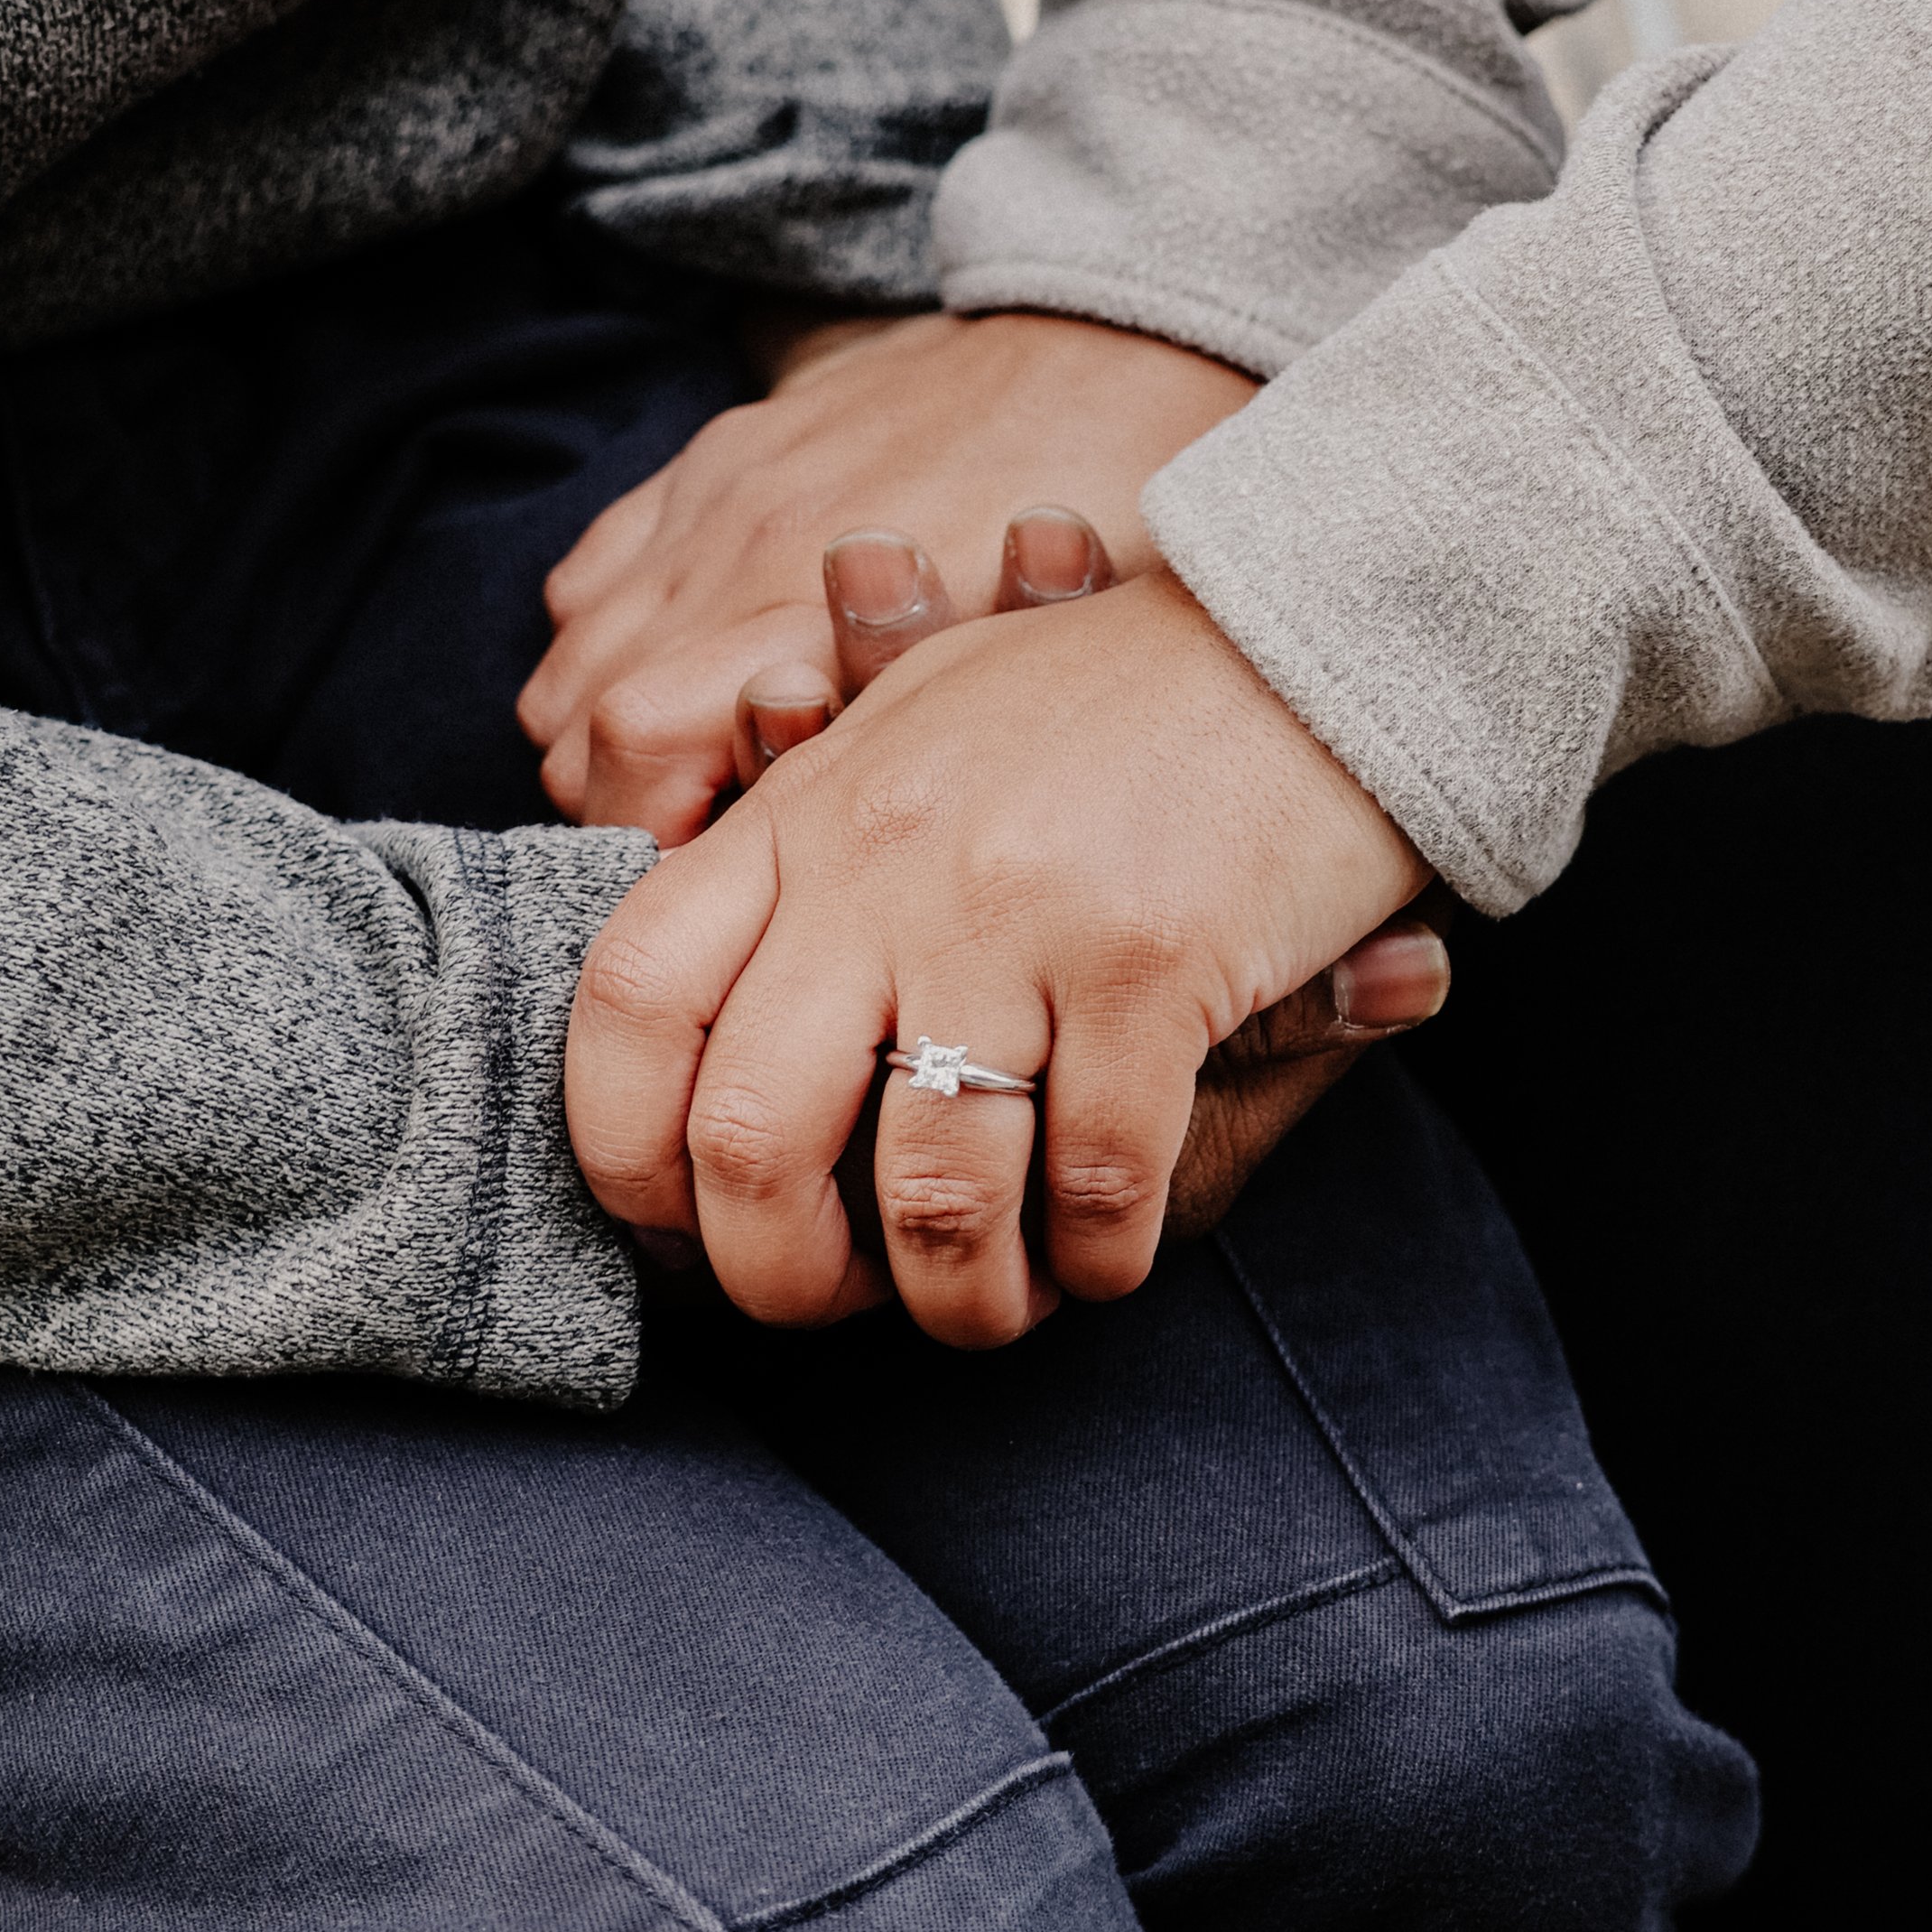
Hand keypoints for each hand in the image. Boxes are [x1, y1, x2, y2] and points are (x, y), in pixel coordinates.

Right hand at [518, 311, 1255, 842]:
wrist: (1122, 343)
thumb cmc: (1104, 519)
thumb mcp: (1031, 658)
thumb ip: (910, 744)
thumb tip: (823, 842)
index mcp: (806, 606)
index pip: (630, 744)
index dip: (645, 833)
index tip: (707, 873)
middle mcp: (734, 547)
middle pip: (576, 718)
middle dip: (619, 799)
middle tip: (709, 839)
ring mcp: (716, 492)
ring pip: (568, 650)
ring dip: (605, 725)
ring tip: (696, 766)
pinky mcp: (723, 451)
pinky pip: (595, 566)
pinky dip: (608, 633)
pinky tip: (687, 663)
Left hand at [565, 570, 1429, 1345]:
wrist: (1309, 630)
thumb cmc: (1107, 701)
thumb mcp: (916, 730)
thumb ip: (808, 851)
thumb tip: (714, 1023)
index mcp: (804, 808)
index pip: (627, 998)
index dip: (622, 1151)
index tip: (688, 1219)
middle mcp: (881, 862)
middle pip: (747, 1139)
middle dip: (781, 1278)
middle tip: (848, 1301)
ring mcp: (1013, 913)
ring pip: (929, 1192)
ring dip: (961, 1297)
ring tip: (998, 1301)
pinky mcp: (1150, 964)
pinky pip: (1094, 1182)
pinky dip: (1097, 1256)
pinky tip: (1108, 1247)